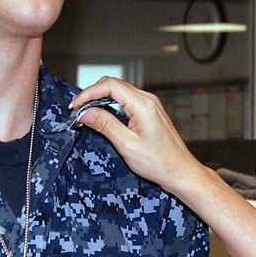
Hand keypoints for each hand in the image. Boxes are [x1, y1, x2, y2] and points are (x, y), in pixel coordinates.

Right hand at [69, 77, 205, 196]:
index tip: (75, 106)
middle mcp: (148, 100)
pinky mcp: (149, 112)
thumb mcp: (126, 145)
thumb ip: (105, 125)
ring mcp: (150, 105)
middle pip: (113, 85)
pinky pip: (126, 100)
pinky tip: (102, 115)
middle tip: (77, 110)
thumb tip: (85, 113)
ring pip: (119, 92)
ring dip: (100, 99)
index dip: (88, 93)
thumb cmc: (159, 162)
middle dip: (92, 94)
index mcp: (143, 105)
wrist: (180, 172)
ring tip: (86, 113)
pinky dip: (111, 104)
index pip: (110, 86)